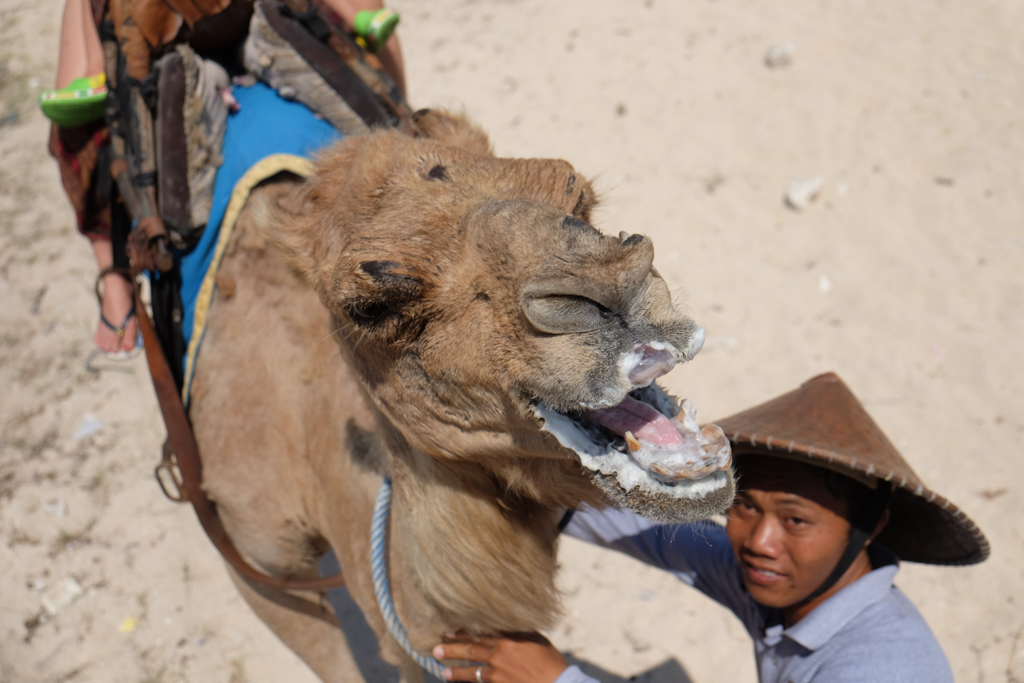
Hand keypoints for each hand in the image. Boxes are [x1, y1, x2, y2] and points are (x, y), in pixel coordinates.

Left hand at [433, 632, 567, 682]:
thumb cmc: (550, 660)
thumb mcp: (535, 638)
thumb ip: (517, 631)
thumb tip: (504, 623)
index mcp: (507, 637)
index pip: (479, 632)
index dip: (462, 631)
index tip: (448, 630)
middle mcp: (499, 653)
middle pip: (470, 649)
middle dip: (451, 649)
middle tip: (436, 649)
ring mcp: (498, 671)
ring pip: (471, 670)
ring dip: (456, 671)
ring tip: (443, 672)